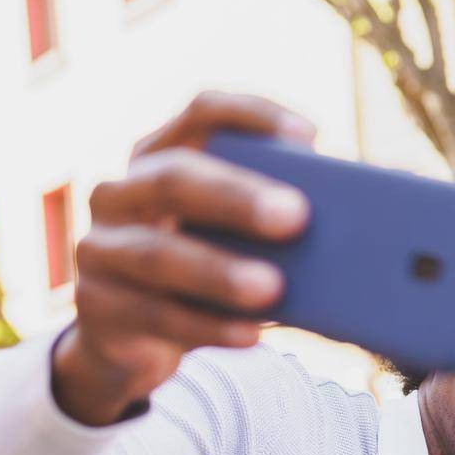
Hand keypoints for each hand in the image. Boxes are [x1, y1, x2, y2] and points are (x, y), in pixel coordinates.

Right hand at [55, 92, 315, 425]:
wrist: (132, 341)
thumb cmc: (200, 274)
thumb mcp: (230, 239)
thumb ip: (271, 223)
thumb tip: (357, 230)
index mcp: (160, 156)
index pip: (201, 113)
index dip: (252, 116)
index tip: (309, 136)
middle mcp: (120, 192)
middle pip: (174, 177)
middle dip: (237, 195)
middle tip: (297, 214)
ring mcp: (101, 248)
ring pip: (158, 254)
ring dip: (220, 270)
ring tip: (274, 287)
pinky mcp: (97, 306)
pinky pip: (155, 316)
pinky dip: (209, 327)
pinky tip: (251, 335)